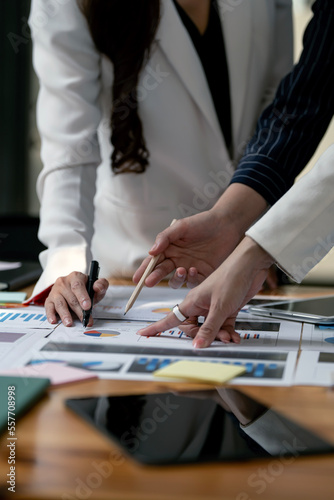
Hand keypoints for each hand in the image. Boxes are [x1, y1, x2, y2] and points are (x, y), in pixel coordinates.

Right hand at [45, 271, 108, 325]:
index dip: (82, 296)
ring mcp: (55, 291)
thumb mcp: (97, 287)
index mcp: (76, 276)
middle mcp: (63, 282)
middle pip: (71, 298)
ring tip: (69, 323)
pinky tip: (54, 320)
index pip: (78, 285)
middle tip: (84, 319)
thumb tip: (97, 287)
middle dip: (78, 310)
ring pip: (60, 303)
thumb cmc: (86, 290)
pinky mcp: (49, 299)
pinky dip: (50, 314)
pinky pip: (48, 307)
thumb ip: (101, 285)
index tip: (87, 306)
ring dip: (65, 314)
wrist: (75, 291)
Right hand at [133, 184, 267, 288]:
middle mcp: (177, 260)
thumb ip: (164, 238)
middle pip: (162, 273)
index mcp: (169, 249)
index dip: (144, 271)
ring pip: (177, 281)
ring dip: (175, 279)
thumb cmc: (202, 223)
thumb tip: (151, 252)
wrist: (227, 225)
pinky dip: (191, 278)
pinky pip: (193, 281)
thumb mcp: (181, 226)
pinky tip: (193, 269)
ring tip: (179, 270)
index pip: (153, 262)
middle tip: (148, 282)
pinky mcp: (204, 274)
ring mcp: (189, 268)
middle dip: (154, 278)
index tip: (136, 279)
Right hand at [137, 237, 273, 347]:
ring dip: (218, 336)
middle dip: (202, 336)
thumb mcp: (219, 307)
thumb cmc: (231, 278)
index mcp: (191, 301)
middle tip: (216, 339)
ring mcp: (214, 306)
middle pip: (192, 328)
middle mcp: (200, 304)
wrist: (251, 266)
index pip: (170, 318)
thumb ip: (209, 328)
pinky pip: (223, 325)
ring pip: (210, 328)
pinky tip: (235, 337)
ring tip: (229, 337)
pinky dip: (228, 332)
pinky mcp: (227, 308)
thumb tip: (197, 346)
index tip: (143, 333)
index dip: (156, 327)